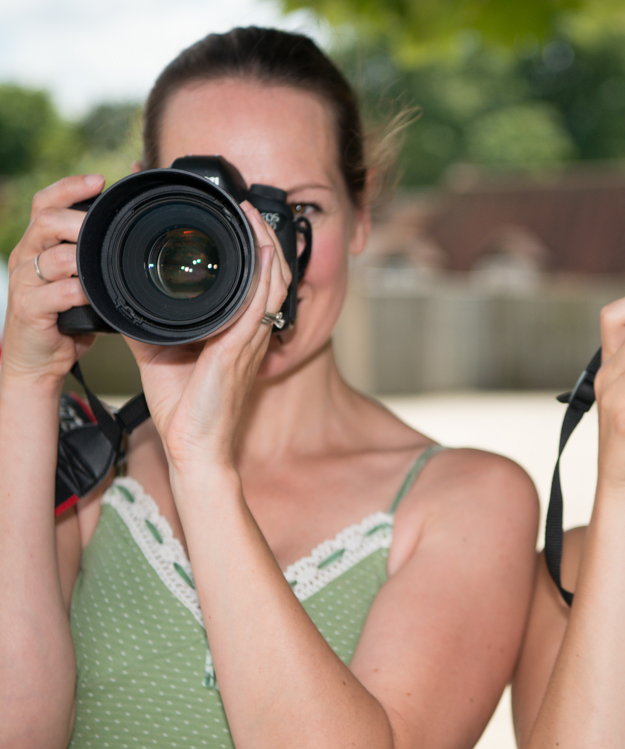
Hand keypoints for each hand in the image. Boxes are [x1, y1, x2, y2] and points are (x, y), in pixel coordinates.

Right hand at [1, 175, 103, 387]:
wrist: (38, 359)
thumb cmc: (65, 317)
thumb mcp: (79, 280)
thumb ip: (94, 258)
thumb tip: (132, 235)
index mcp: (38, 245)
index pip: (45, 202)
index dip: (70, 187)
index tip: (101, 180)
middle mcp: (27, 257)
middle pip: (48, 221)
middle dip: (81, 219)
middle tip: (110, 225)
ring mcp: (26, 283)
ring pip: (55, 256)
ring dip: (85, 257)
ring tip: (109, 261)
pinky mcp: (30, 309)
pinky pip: (57, 292)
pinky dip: (80, 291)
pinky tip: (96, 295)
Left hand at [127, 202, 291, 474]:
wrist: (192, 445)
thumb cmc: (185, 408)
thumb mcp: (162, 353)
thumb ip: (155, 324)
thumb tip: (131, 298)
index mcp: (236, 332)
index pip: (256, 282)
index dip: (253, 248)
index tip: (238, 220)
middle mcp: (250, 331)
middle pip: (272, 273)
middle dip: (263, 235)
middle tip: (247, 207)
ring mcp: (250, 339)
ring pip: (273, 281)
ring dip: (266, 244)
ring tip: (253, 215)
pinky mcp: (241, 348)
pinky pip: (261, 303)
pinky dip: (263, 273)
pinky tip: (260, 252)